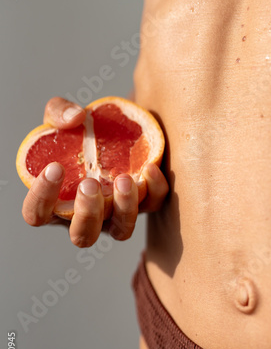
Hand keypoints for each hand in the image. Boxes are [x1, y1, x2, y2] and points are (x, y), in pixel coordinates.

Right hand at [22, 97, 168, 246]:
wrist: (122, 126)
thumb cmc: (84, 130)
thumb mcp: (65, 117)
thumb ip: (59, 112)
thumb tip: (75, 117)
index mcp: (56, 200)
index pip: (37, 215)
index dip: (41, 199)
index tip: (54, 168)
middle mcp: (86, 214)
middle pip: (83, 236)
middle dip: (87, 214)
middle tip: (90, 183)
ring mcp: (117, 213)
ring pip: (120, 231)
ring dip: (123, 209)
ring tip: (124, 179)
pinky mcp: (145, 203)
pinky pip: (153, 206)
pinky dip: (154, 191)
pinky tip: (150, 168)